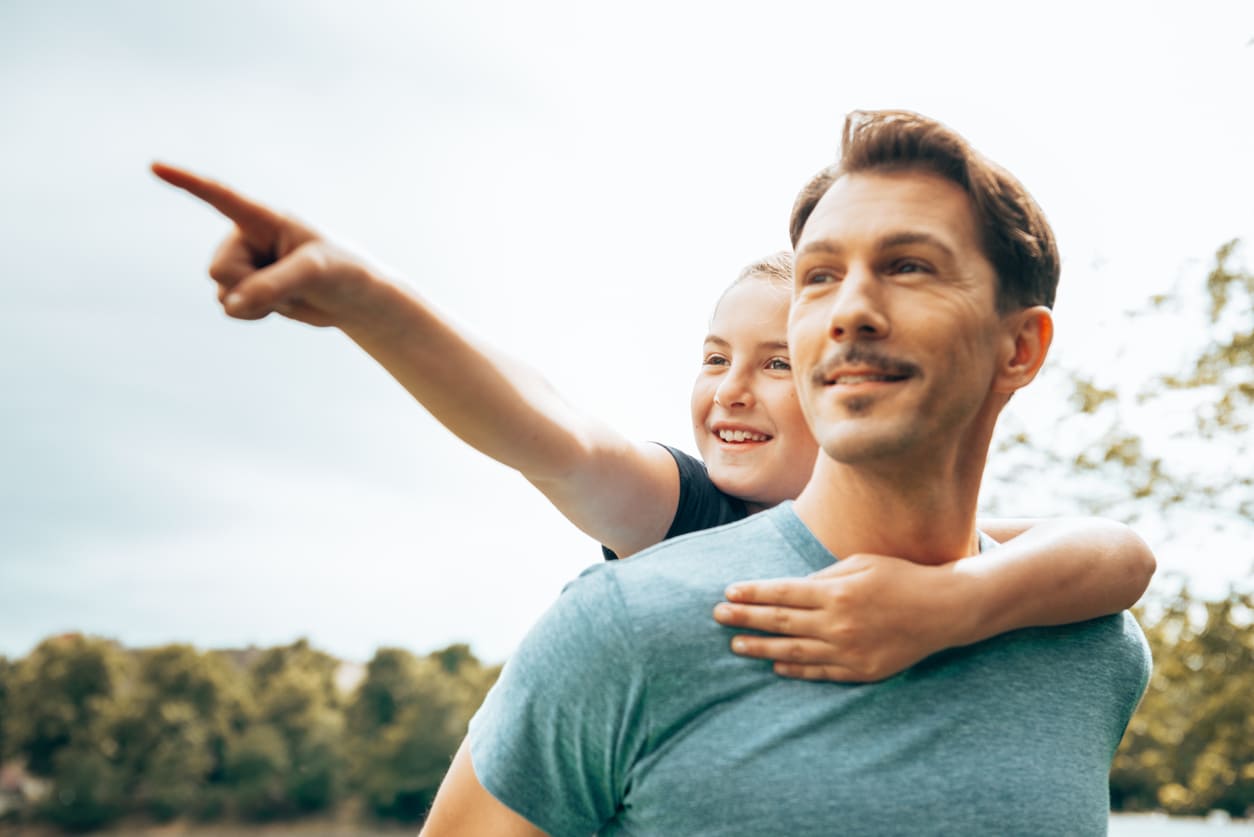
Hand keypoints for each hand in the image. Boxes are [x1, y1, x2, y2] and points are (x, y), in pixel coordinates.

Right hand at [151, 162, 376, 327]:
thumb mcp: (314, 274)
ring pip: (222, 292)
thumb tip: (230, 306)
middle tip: (291, 283)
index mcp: (265, 219)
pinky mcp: (246, 290)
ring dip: (255, 303)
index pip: (221, 198)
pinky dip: (253, 315)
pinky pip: (230, 309)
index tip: (154, 166)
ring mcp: (244, 265)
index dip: (187, 182)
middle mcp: (246, 238)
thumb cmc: (343, 272)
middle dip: (249, 286)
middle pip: (219, 268)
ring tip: (289, 292)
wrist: (353, 300)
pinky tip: (278, 306)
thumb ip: (271, 286)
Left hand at [712, 553, 975, 682]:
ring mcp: (849, 650)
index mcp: (836, 591)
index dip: (752, 593)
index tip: (728, 592)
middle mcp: (838, 623)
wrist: (943, 610)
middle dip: (745, 619)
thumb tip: (793, 587)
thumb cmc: (900, 577)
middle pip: (780, 622)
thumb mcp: (860, 563)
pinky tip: (775, 665)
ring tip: (736, 646)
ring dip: (761, 648)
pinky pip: (820, 671)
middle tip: (718, 617)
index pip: (782, 592)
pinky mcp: (861, 670)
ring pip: (794, 651)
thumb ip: (824, 576)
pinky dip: (795, 669)